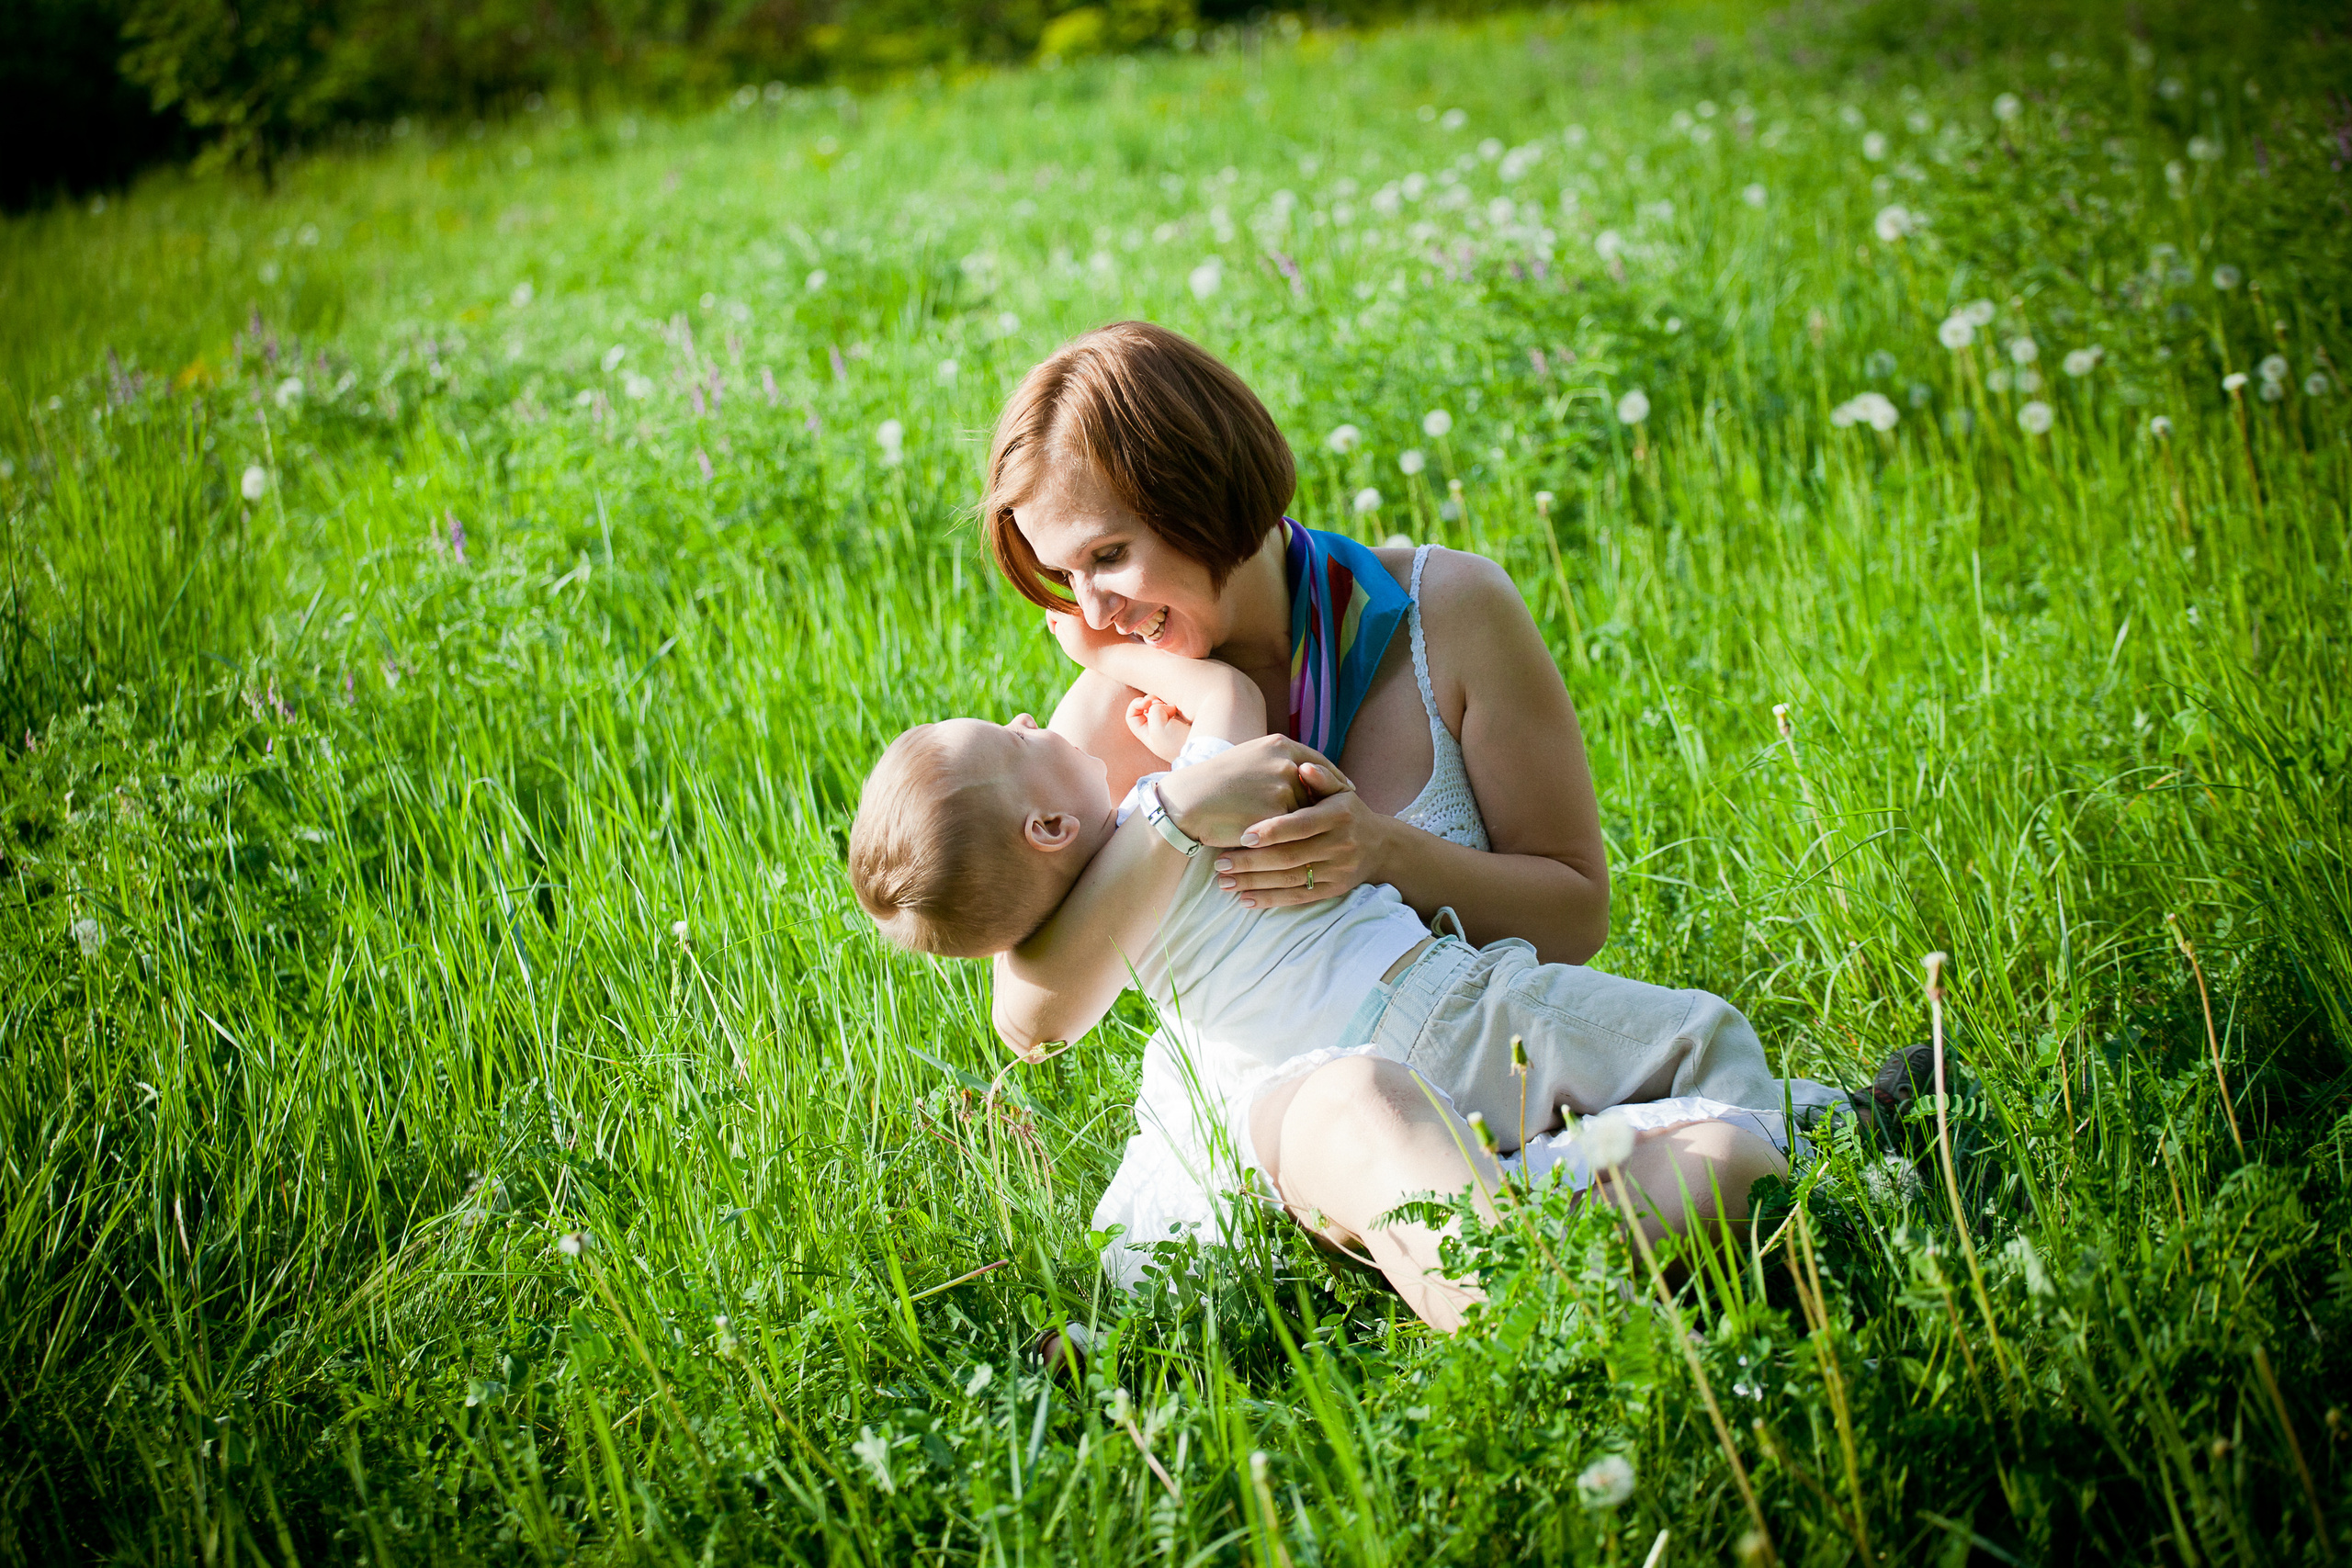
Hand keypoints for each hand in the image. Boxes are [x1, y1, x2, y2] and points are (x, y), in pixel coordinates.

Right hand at [1046, 608, 1130, 670]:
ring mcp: (1095, 602)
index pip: (1053, 610)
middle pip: (1065, 605)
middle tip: (1072, 634)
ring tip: (1084, 633)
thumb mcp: (1067, 643)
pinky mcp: (1105, 604)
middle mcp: (1083, 603)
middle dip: (1065, 618)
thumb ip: (1058, 626)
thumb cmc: (1092, 652)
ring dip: (1076, 616)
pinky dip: (1088, 615)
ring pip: (1077, 605)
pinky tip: (1094, 629)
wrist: (1120, 653)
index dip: (1052, 622)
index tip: (1056, 632)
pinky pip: (1090, 606)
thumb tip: (1059, 615)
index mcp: (1070, 612)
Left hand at [1125, 693, 1192, 761]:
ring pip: (1162, 705)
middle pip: (1147, 707)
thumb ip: (1154, 711)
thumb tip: (1165, 705)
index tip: (1147, 703)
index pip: (1132, 717)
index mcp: (1148, 735)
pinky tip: (1182, 708)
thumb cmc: (1178, 743)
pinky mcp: (1186, 720)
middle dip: (1153, 700)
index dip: (1136, 705)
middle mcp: (1159, 729)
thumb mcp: (1158, 729)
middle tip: (1162, 702)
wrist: (1204, 747)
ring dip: (1166, 702)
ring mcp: (1173, 724)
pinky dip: (1177, 704)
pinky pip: (1176, 706)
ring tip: (1175, 707)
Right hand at [1153, 736, 1345, 853]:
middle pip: (1320, 788)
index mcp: (1279, 745)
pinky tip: (1307, 849)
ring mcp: (1282, 789)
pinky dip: (1302, 841)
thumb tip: (1300, 772)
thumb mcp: (1247, 758)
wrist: (1188, 802)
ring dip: (1318, 826)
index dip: (1333, 779)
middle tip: (1346, 817)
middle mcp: (1285, 763)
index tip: (1347, 790)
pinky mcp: (1276, 816)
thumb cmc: (1212, 783)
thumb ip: (1275, 762)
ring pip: (1310, 812)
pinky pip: (1296, 833)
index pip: (1318, 764)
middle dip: (1332, 804)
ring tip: (1328, 838)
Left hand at [1207, 761, 1380, 906]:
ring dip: (1255, 883)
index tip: (1243, 836)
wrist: (1379, 846)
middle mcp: (1341, 845)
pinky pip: (1298, 898)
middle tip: (1220, 863)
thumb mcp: (1340, 791)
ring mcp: (1338, 871)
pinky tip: (1245, 900)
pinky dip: (1270, 900)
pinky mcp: (1333, 890)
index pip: (1302, 825)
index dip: (1272, 831)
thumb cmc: (1348, 812)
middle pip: (1291, 856)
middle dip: (1252, 862)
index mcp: (1339, 816)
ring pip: (1291, 880)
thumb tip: (1303, 767)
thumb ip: (1320, 779)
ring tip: (1224, 882)